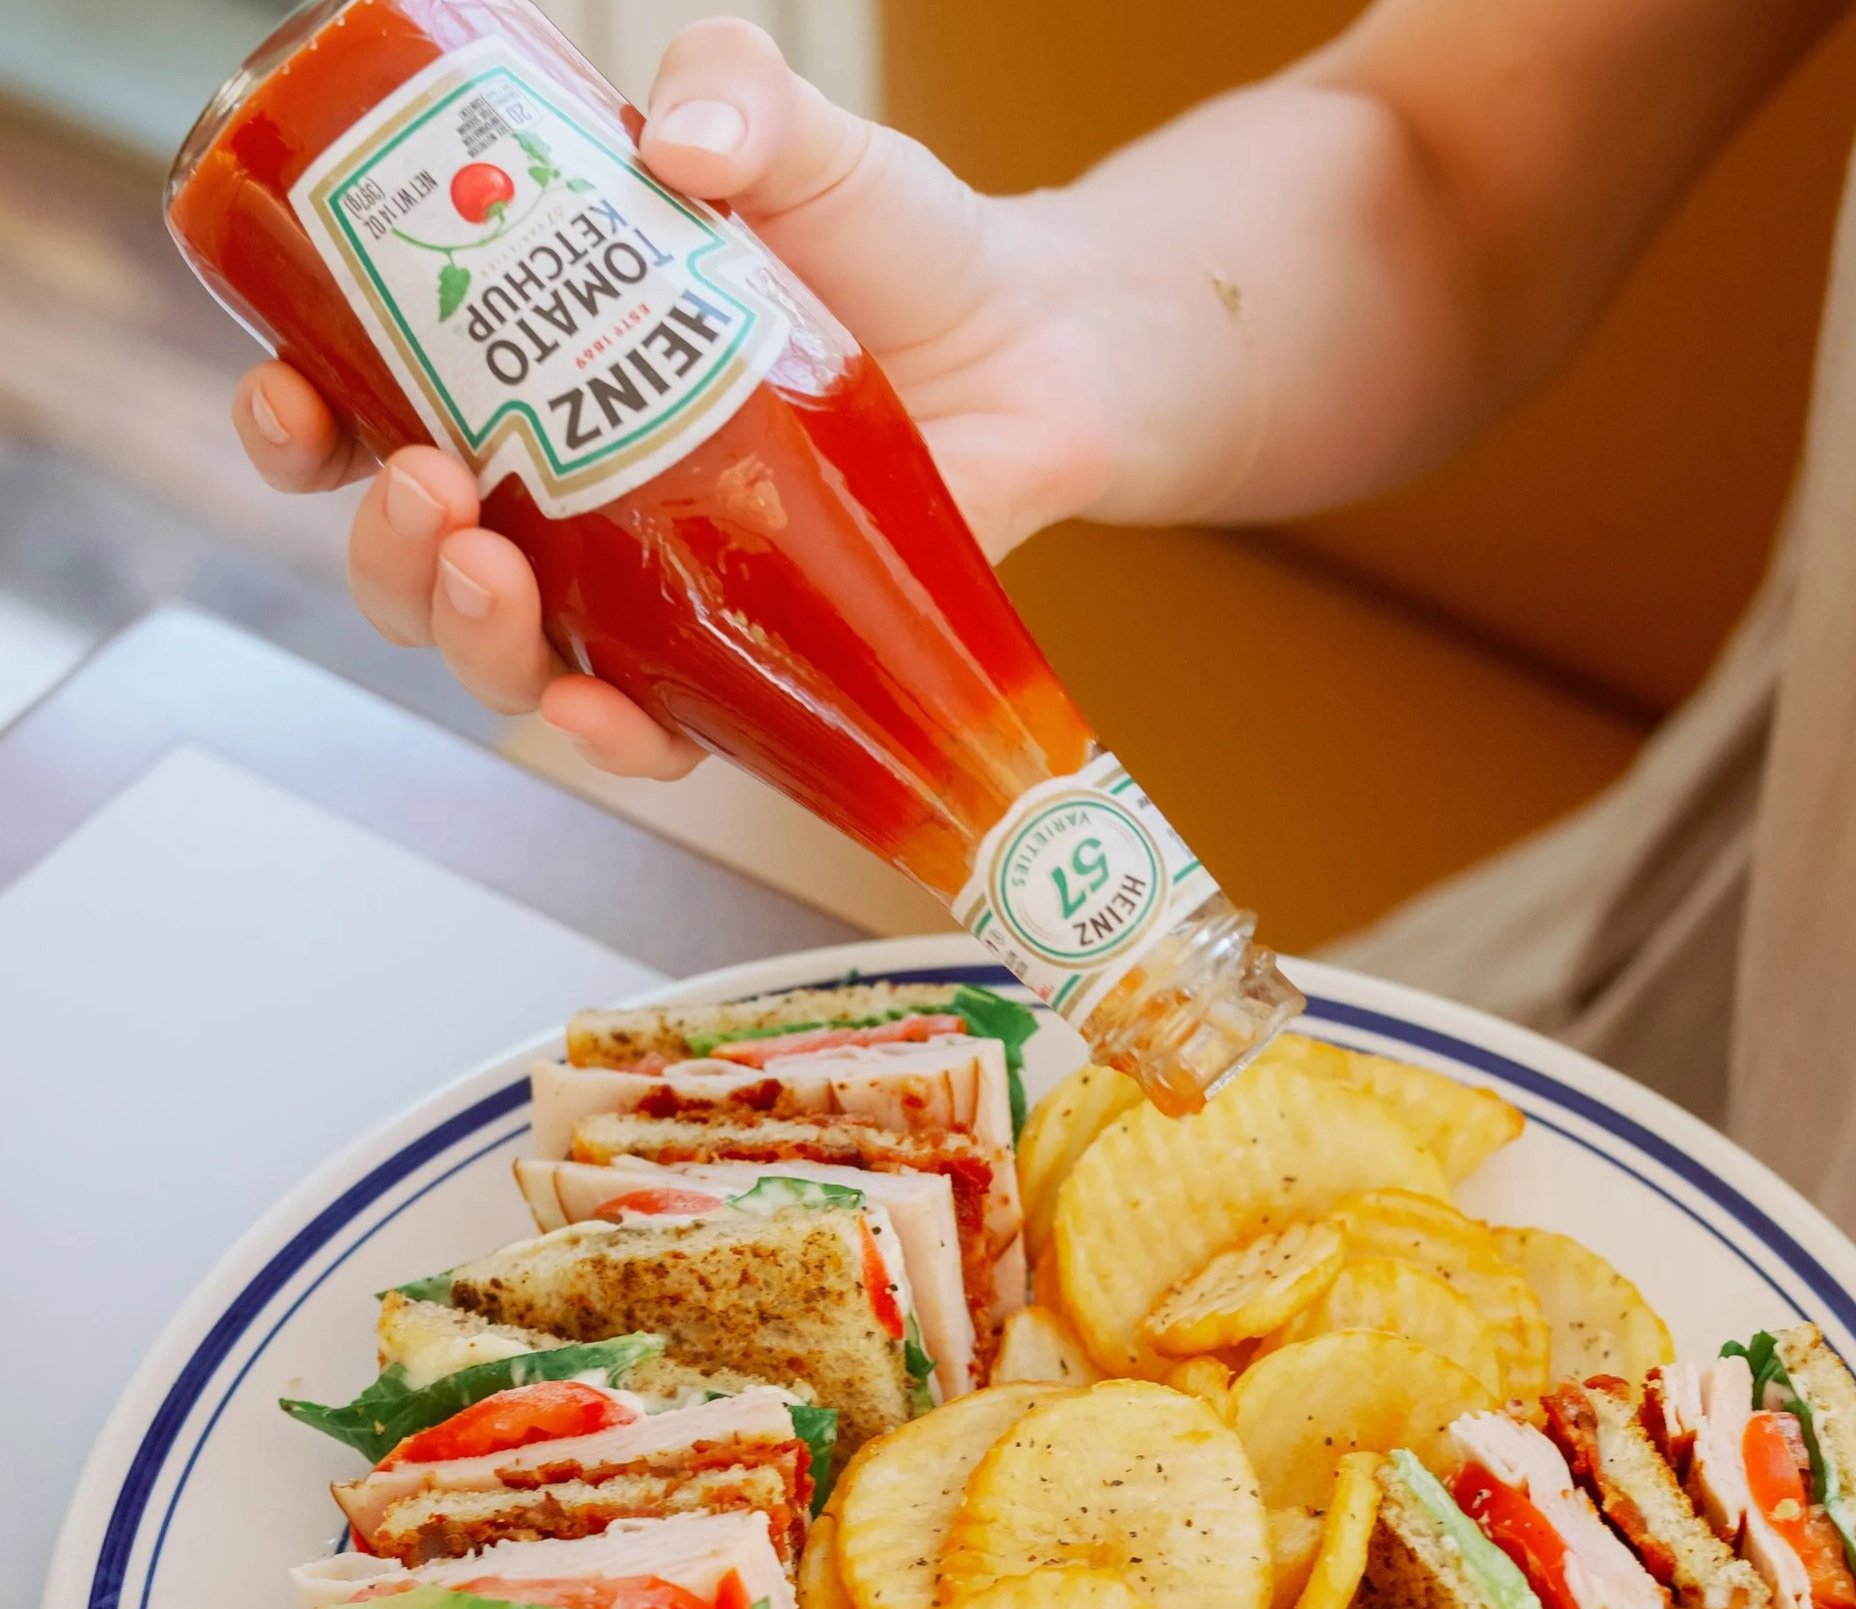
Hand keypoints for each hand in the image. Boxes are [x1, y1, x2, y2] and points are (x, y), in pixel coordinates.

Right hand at [234, 17, 1119, 779]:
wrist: (1034, 344)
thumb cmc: (897, 246)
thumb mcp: (798, 138)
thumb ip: (732, 91)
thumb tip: (676, 140)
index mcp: (525, 370)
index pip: (360, 415)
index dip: (296, 427)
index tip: (286, 397)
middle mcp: (564, 493)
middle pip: (410, 562)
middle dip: (383, 547)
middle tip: (420, 487)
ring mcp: (648, 587)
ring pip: (506, 655)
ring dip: (467, 636)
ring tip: (488, 569)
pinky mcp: (740, 659)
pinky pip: (654, 729)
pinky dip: (613, 734)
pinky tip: (601, 709)